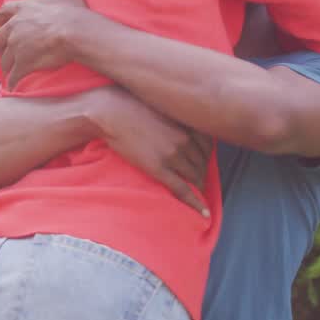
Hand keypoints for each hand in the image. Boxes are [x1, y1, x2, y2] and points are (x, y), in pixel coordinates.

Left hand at [0, 0, 88, 88]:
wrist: (76, 32)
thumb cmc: (72, 9)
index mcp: (21, 10)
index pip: (3, 14)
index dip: (3, 21)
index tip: (6, 26)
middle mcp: (14, 28)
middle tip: (5, 51)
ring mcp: (17, 47)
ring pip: (4, 60)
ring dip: (8, 65)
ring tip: (13, 70)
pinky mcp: (23, 64)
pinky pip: (13, 76)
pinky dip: (13, 81)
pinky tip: (14, 85)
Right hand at [88, 86, 213, 216]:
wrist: (111, 112)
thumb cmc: (130, 105)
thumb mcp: (161, 106)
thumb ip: (176, 118)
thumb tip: (179, 128)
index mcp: (187, 123)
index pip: (209, 145)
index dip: (207, 156)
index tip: (204, 161)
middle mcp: (185, 139)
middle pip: (203, 162)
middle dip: (203, 172)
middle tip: (200, 179)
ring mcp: (173, 155)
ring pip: (196, 176)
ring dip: (199, 186)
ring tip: (198, 192)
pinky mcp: (159, 169)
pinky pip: (183, 189)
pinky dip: (196, 203)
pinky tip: (203, 213)